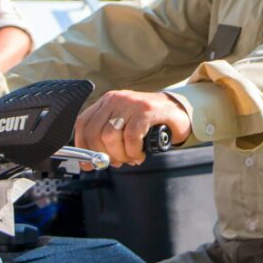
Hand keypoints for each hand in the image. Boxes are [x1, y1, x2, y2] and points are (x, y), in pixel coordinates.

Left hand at [74, 90, 191, 168]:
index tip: (88, 163)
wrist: (180, 111)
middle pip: (94, 132)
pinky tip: (139, 154)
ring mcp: (131, 103)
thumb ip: (107, 137)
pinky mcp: (146, 110)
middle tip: (117, 162)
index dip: (82, 146)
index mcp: (107, 102)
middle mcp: (116, 99)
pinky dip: (133, 151)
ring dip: (120, 154)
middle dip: (103, 154)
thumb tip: (90, 161)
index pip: (83, 123)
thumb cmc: (151, 122)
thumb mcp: (125, 124)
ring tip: (131, 158)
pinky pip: (131, 136)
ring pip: (110, 136)